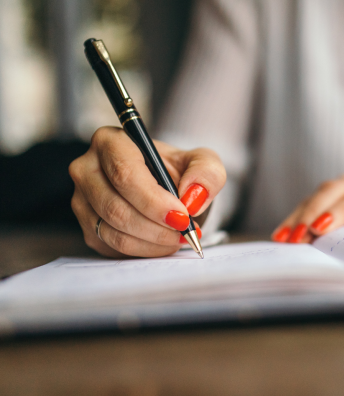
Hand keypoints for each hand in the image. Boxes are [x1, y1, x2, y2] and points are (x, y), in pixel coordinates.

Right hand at [69, 127, 225, 257]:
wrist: (170, 191)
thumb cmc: (181, 172)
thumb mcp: (204, 164)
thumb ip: (206, 173)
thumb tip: (191, 198)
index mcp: (112, 142)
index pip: (125, 174)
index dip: (153, 201)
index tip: (182, 217)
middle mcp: (87, 169)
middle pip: (115, 207)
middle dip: (156, 227)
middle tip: (185, 232)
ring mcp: (83, 200)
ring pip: (113, 232)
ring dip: (152, 242)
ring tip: (179, 237)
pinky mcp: (88, 227)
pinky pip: (112, 248)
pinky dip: (144, 250)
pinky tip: (163, 242)